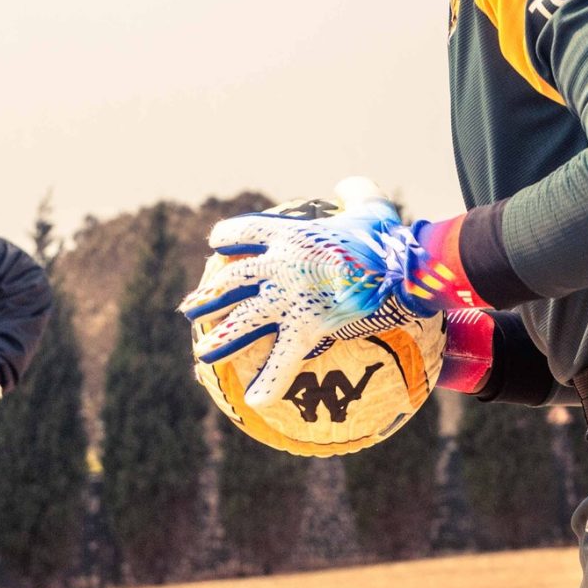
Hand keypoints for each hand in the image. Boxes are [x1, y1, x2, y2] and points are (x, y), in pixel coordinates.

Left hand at [182, 177, 467, 407]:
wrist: (396, 267)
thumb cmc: (385, 238)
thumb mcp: (370, 206)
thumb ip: (355, 192)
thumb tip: (346, 187)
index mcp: (288, 235)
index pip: (241, 233)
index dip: (226, 238)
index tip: (217, 245)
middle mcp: (279, 266)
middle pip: (232, 280)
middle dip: (209, 296)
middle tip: (191, 309)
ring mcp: (289, 298)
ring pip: (243, 319)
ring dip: (221, 338)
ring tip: (203, 353)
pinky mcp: (305, 327)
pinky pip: (282, 360)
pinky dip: (269, 382)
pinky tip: (254, 400)